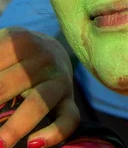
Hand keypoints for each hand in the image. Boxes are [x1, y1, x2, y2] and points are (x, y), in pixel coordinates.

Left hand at [0, 28, 78, 146]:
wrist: (52, 50)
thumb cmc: (13, 54)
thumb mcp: (1, 46)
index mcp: (20, 41)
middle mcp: (44, 57)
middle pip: (10, 84)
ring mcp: (60, 79)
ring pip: (40, 102)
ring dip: (17, 125)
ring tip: (0, 144)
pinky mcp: (69, 100)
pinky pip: (69, 118)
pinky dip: (54, 133)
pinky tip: (33, 144)